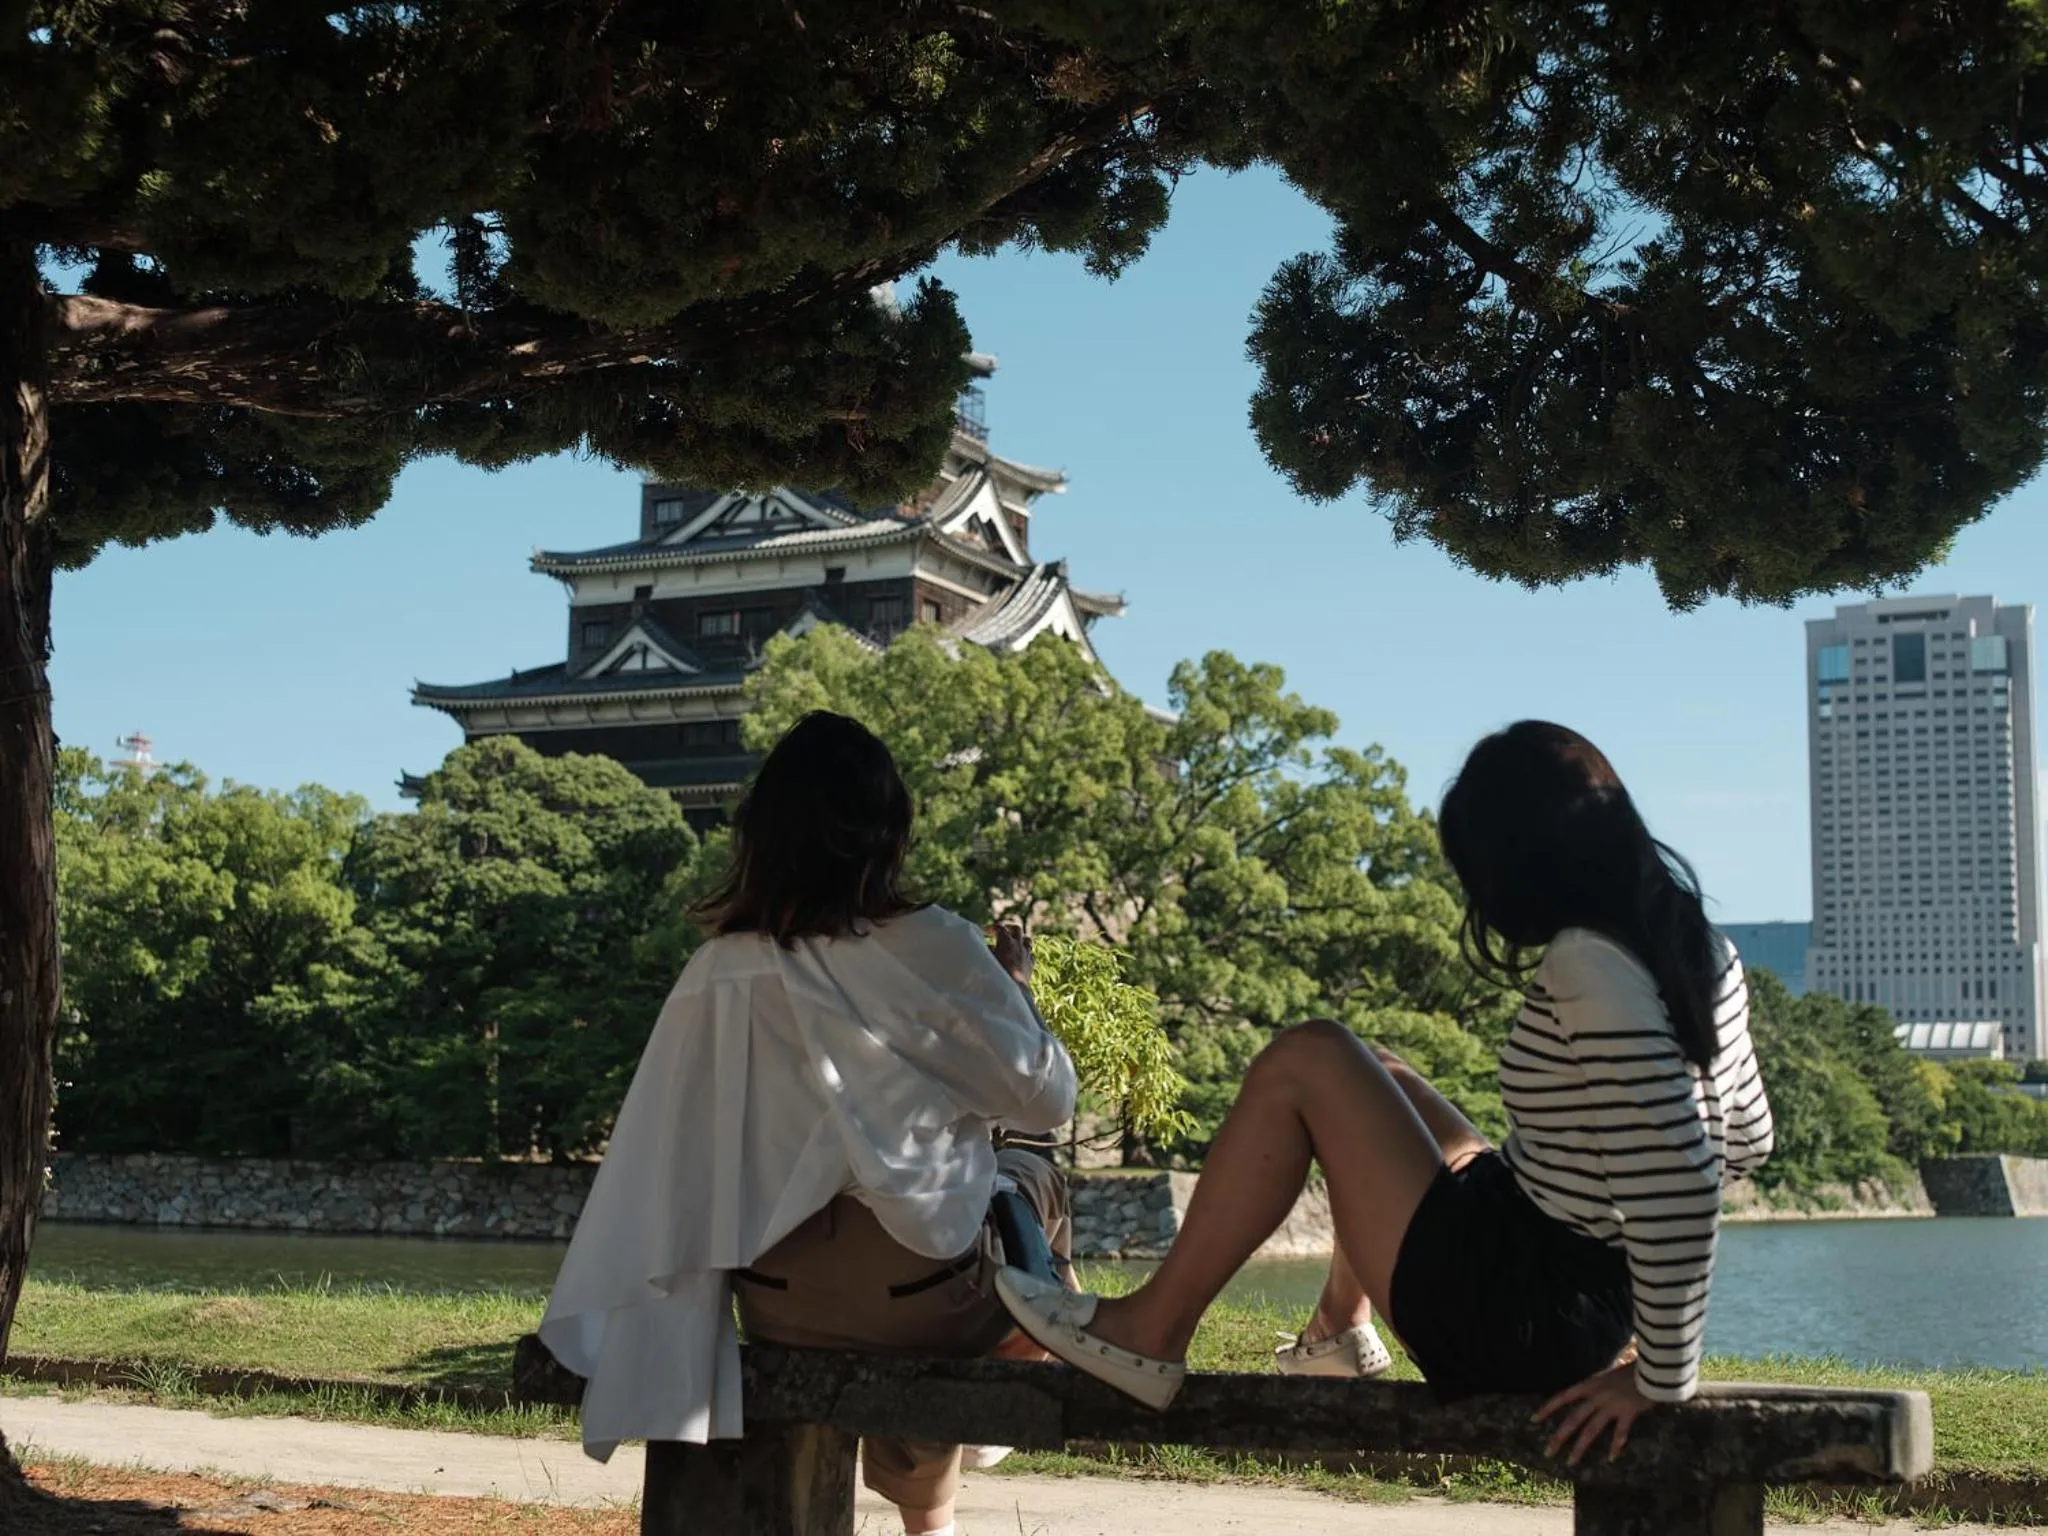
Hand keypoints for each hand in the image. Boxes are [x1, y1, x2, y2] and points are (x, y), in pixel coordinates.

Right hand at [988, 920, 1032, 985]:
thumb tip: (987, 946)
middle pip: (1016, 928)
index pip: (999, 927)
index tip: (984, 933)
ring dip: (1020, 939)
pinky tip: (1020, 958)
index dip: (991, 928)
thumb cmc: (996, 974)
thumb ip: (986, 950)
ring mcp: (1026, 953)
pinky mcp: (1031, 964)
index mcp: (1006, 940)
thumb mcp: (987, 959)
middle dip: (1008, 928)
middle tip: (1002, 932)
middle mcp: (1018, 944)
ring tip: (1014, 943)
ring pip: (1027, 939)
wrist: (1013, 989)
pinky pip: (1031, 954)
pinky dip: (1026, 953)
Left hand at [1536, 1363, 1651, 1465]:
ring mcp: (1611, 1405)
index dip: (1548, 1408)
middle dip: (1559, 1436)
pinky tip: (1611, 1458)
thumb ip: (1597, 1388)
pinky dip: (1615, 1446)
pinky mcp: (1627, 1413)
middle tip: (1547, 1451)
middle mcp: (1596, 1396)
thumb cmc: (1630, 1371)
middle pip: (1573, 1418)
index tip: (1534, 1420)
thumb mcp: (1606, 1376)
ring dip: (1580, 1447)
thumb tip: (1588, 1398)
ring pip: (1591, 1429)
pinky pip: (1619, 1432)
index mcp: (1589, 1385)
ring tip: (1571, 1461)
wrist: (1651, 1368)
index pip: (1563, 1396)